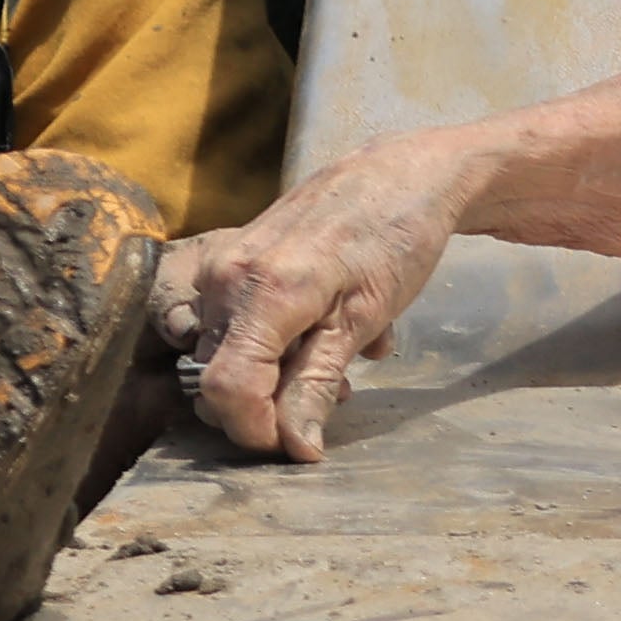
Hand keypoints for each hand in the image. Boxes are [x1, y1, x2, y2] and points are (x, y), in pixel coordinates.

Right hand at [153, 141, 468, 458]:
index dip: (256, 430)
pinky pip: (236, 325)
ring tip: (341, 356)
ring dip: (278, 374)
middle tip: (337, 389)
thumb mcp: (364, 320)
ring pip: (229, 354)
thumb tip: (295, 447)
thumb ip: (319, 384)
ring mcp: (222, 266)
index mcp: (261, 290)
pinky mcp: (229, 262)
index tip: (296, 442)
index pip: (225, 389)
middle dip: (271, 403)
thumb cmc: (394, 238)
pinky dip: (276, 343)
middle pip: (219, 377)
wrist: (401, 173)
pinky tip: (326, 328)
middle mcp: (226, 277)